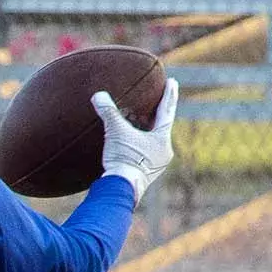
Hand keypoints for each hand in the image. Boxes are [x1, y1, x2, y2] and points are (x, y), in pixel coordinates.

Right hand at [90, 77, 177, 198]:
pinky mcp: (144, 174)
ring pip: (152, 141)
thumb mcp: (115, 132)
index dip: (169, 95)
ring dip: (145, 131)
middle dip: (156, 114)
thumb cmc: (124, 160)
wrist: (122, 190)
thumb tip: (98, 95)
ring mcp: (155, 165)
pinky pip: (143, 153)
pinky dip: (137, 145)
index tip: (173, 82)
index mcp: (162, 139)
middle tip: (156, 101)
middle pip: (160, 127)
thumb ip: (108, 113)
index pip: (166, 111)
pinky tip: (129, 144)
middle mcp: (163, 152)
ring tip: (140, 122)